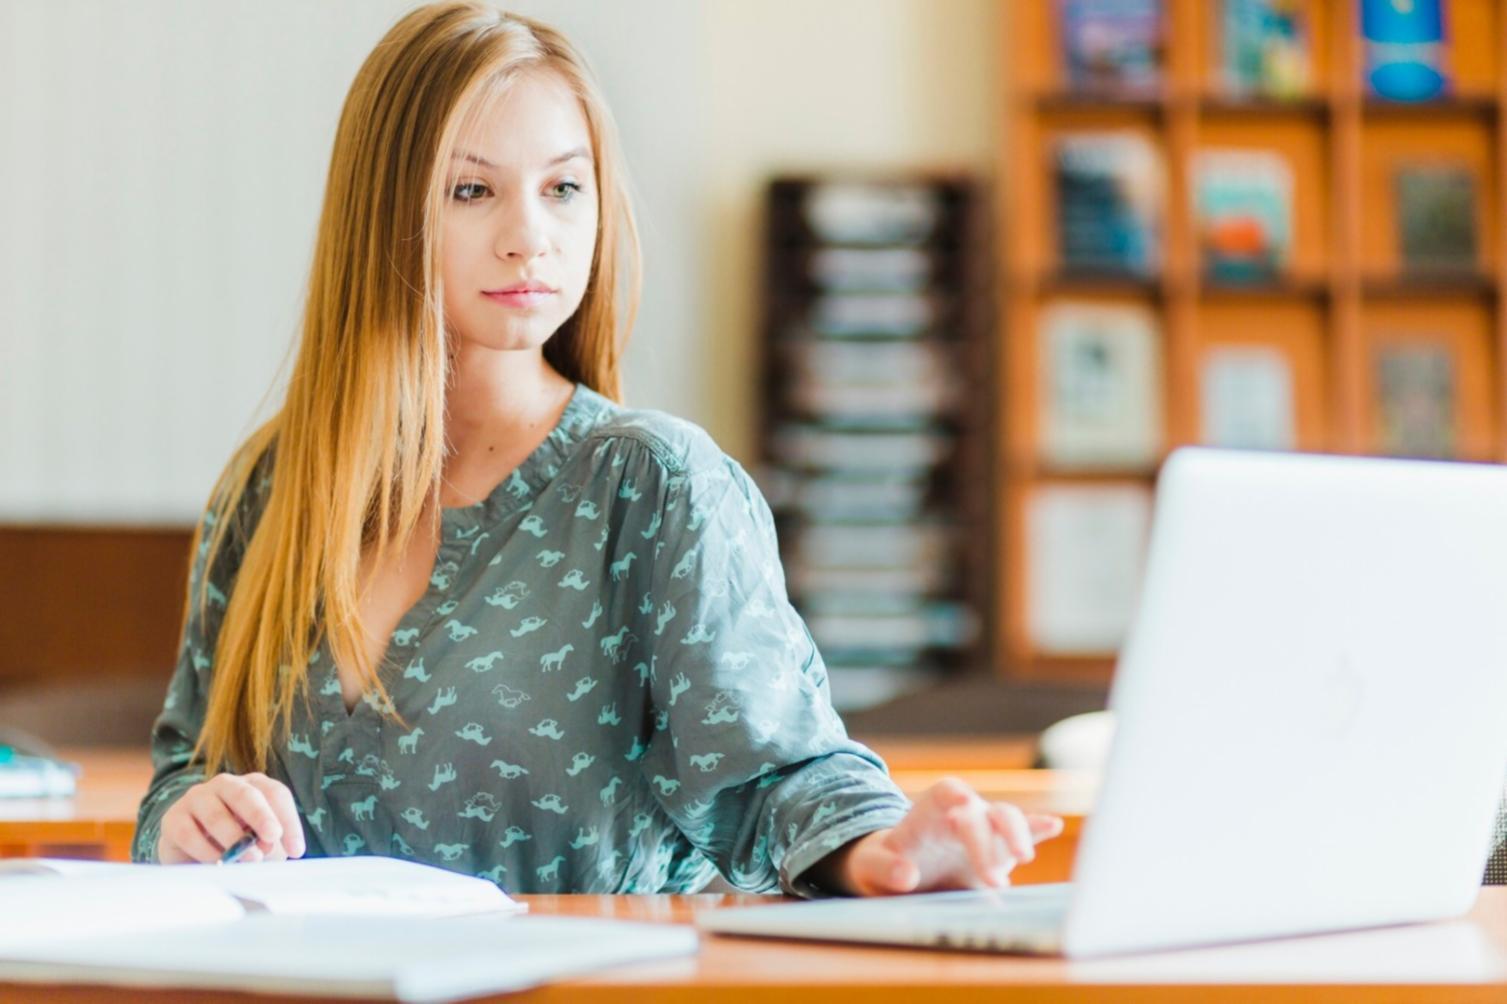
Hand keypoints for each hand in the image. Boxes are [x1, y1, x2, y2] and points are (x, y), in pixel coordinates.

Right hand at [157, 772, 305, 864]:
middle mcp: (226, 785)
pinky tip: (219, 864)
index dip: (289, 821)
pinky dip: (207, 851)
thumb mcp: (258, 841)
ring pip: (217, 814)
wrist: (190, 851)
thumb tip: (276, 852)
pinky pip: (190, 833)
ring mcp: (197, 798)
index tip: (298, 851)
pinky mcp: (173, 818)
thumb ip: (268, 844)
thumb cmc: (236, 843)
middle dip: (261, 817)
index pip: (276, 794)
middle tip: (271, 837)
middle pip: (246, 795)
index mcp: (254, 785)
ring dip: (234, 839)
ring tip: (249, 859)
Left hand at [822, 778, 1063, 895]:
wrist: (899, 874)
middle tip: (994, 881)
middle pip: (984, 812)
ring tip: (1023, 858)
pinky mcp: (1000, 851)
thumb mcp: (871, 867)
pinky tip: (1052, 825)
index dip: (954, 794)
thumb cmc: (882, 864)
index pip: (945, 792)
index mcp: (929, 812)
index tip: (962, 801)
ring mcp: (985, 830)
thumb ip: (886, 870)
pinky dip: (1037, 829)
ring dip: (1019, 835)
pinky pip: (1023, 835)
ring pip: (1008, 819)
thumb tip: (907, 875)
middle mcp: (962, 814)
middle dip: (990, 839)